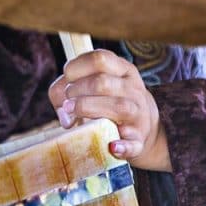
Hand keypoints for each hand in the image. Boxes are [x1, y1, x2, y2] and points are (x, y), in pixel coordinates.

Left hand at [48, 49, 171, 171]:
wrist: (141, 126)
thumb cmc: (105, 101)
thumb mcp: (91, 85)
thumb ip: (65, 90)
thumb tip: (64, 112)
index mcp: (122, 70)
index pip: (99, 59)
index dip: (75, 68)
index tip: (67, 79)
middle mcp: (133, 89)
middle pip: (103, 83)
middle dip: (76, 91)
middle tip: (67, 103)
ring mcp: (139, 114)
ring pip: (118, 107)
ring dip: (89, 109)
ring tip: (72, 114)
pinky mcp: (139, 140)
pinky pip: (133, 143)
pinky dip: (123, 146)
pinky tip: (112, 146)